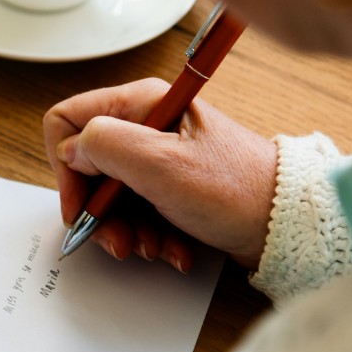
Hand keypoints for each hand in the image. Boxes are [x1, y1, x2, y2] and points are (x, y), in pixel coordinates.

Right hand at [44, 78, 277, 270]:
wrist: (286, 224)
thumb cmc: (234, 189)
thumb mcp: (159, 163)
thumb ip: (103, 145)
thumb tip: (70, 151)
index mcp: (141, 103)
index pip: (68, 122)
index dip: (65, 167)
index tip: (80, 205)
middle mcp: (146, 124)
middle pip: (87, 167)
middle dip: (99, 211)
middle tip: (117, 240)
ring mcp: (158, 156)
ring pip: (110, 196)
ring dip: (126, 230)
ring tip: (152, 248)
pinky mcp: (170, 185)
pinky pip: (137, 211)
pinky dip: (148, 235)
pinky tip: (172, 248)